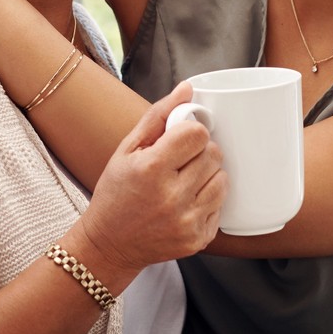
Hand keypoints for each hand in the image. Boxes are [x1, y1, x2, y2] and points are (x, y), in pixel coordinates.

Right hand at [71, 82, 225, 282]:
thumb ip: (158, 116)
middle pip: (214, 155)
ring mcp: (187, 221)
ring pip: (222, 179)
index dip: (190, 133)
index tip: (178, 140)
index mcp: (151, 170)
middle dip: (199, 153)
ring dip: (207, 175)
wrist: (110, 244)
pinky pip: (220, 206)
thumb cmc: (115, 193)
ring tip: (184, 181)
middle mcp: (172, 197)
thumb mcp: (126, 150)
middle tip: (179, 162)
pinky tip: (185, 203)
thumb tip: (187, 89)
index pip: (197, 134)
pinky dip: (207, 200)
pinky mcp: (198, 239)